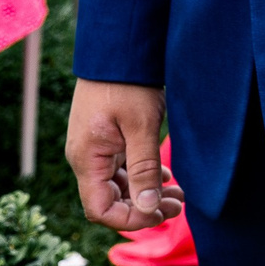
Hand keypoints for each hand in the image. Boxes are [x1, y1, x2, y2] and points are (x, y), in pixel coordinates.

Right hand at [66, 80, 182, 230]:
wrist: (120, 46)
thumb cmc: (128, 83)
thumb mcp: (141, 125)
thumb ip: (144, 167)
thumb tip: (147, 207)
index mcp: (87, 159)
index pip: (100, 209)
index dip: (129, 219)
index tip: (160, 214)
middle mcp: (85, 158)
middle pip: (110, 200)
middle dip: (144, 207)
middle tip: (178, 206)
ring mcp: (95, 149)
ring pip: (118, 185)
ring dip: (146, 193)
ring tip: (178, 195)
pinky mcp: (106, 139)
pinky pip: (121, 168)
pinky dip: (142, 176)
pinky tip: (165, 176)